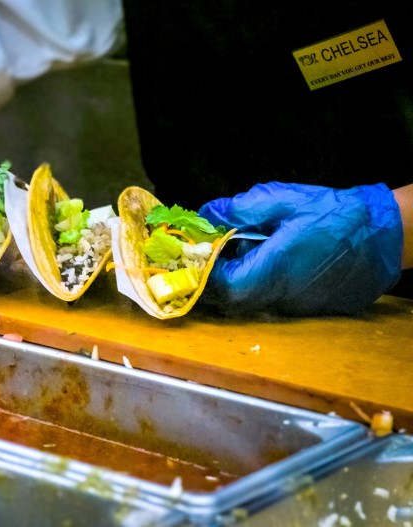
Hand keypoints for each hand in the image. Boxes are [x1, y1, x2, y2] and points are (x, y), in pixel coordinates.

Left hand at [198, 182, 402, 315]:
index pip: (226, 284)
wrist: (385, 235)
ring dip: (243, 278)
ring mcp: (297, 305)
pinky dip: (264, 282)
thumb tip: (209, 214)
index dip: (209, 270)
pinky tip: (275, 259)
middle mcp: (284, 293)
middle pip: (234, 297)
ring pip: (253, 300)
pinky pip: (274, 300)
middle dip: (222, 274)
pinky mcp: (309, 308)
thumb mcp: (284, 200)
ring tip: (254, 249)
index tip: (205, 250)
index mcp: (276, 267)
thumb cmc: (336, 214)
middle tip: (222, 249)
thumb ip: (242, 208)